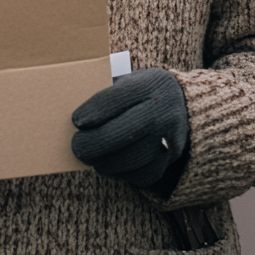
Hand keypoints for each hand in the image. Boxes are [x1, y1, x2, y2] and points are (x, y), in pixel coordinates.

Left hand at [71, 68, 188, 187]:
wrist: (181, 105)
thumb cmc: (141, 91)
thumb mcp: (128, 80)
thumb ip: (105, 92)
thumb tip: (73, 112)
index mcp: (148, 85)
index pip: (117, 99)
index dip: (94, 112)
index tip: (76, 121)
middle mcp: (161, 111)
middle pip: (124, 132)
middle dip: (94, 143)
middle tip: (76, 146)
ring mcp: (168, 137)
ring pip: (131, 158)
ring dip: (105, 162)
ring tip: (90, 158)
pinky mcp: (170, 159)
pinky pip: (142, 174)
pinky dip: (121, 173)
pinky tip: (110, 166)